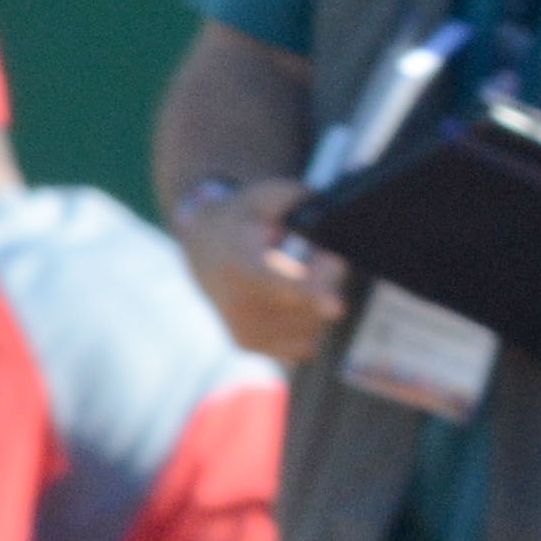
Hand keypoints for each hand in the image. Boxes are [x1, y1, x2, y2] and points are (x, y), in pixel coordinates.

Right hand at [174, 178, 347, 363]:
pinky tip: (292, 300)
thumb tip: (334, 213)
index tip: (338, 305)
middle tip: (319, 256)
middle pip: (306, 306)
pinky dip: (308, 324)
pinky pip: (302, 345)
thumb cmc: (242, 218)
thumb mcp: (266, 194)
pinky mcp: (247, 344)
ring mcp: (241, 328)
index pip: (277, 282)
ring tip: (298, 273)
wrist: (202, 247)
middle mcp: (237, 303)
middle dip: (327, 281)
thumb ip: (300, 199)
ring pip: (311, 328)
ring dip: (319, 304)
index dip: (310, 293)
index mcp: (239, 263)